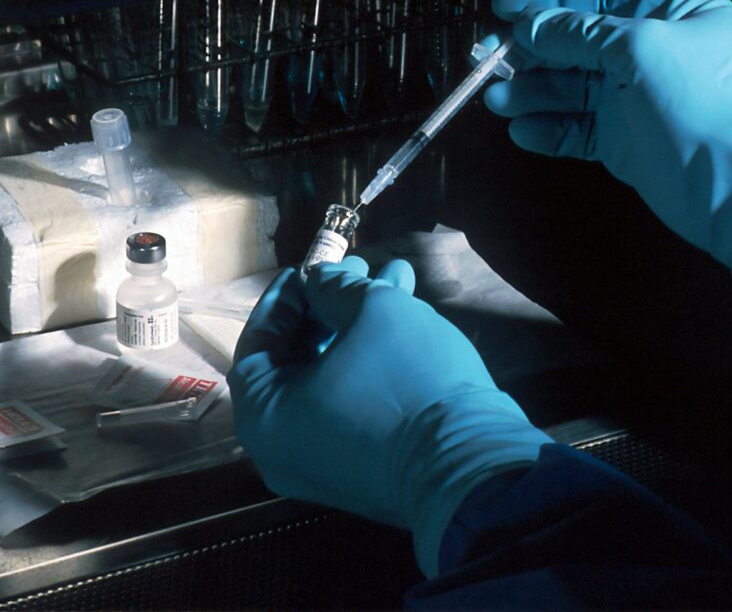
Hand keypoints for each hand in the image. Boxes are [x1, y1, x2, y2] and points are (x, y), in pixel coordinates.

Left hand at [227, 257, 549, 577]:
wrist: (473, 465)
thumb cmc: (406, 380)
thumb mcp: (371, 311)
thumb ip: (334, 286)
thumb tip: (320, 280)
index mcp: (265, 417)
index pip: (258, 342)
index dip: (285, 297)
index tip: (308, 267)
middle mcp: (284, 447)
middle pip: (300, 356)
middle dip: (333, 303)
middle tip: (358, 267)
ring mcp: (325, 461)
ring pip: (335, 373)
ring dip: (361, 322)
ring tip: (396, 275)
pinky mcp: (364, 465)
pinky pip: (354, 399)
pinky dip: (372, 358)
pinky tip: (408, 313)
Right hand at [486, 0, 731, 281]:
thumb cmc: (698, 101)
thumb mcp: (641, 48)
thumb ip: (580, 33)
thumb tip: (528, 25)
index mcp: (668, 8)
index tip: (503, 7)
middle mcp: (647, 47)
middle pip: (575, 39)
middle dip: (531, 49)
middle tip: (486, 60)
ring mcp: (631, 96)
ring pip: (569, 86)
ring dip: (530, 91)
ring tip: (497, 102)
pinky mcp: (619, 140)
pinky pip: (574, 128)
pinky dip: (547, 129)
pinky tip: (522, 131)